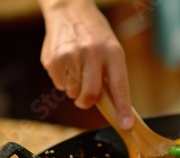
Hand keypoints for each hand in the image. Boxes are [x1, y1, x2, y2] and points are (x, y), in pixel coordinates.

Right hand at [38, 0, 133, 128]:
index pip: (119, 87)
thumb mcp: (112, 50)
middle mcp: (91, 53)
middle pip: (90, 95)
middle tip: (87, 97)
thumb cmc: (95, 35)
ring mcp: (70, 56)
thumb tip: (117, 109)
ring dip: (75, 89)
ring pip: (73, 93)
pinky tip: (67, 64)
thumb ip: (113, 77)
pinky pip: (59, 85)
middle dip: (87, 102)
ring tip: (78, 69)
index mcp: (112, 52)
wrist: (69, 11)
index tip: (125, 125)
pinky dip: (64, 81)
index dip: (122, 109)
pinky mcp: (53, 60)